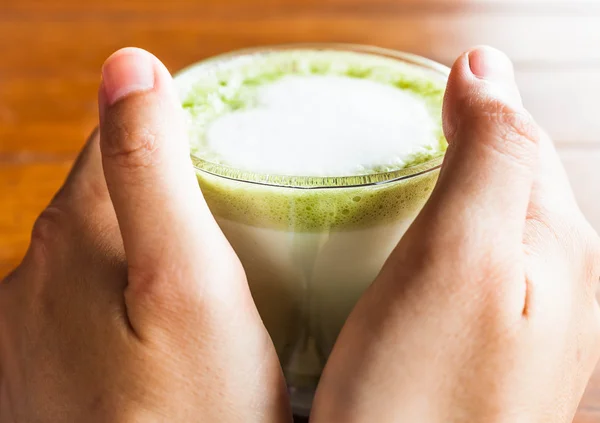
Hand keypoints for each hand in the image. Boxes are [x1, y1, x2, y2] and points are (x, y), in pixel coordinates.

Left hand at [0, 48, 290, 422]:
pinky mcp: (51, 366)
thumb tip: (129, 66)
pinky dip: (130, 292)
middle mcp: (35, 274)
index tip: (226, 143)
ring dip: (149, 241)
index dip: (172, 128)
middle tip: (234, 215)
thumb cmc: (189, 411)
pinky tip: (165, 326)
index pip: (117, 137)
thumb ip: (149, 169)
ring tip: (209, 270)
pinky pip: (93, 299)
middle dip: (165, 188)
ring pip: (102, 247)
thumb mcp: (187, 281)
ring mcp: (35, 325)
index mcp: (73, 236)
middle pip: (108, 193)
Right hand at [311, 46, 599, 422]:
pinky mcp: (474, 340)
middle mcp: (551, 280)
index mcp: (557, 249)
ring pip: (480, 218)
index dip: (464, 105)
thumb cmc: (422, 399)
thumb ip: (488, 158)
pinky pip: (461, 261)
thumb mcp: (462, 261)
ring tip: (389, 181)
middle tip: (388, 136)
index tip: (403, 94)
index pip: (516, 138)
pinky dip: (429, 235)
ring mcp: (514, 314)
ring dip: (439, 189)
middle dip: (453, 145)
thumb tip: (484, 66)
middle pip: (501, 177)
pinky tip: (400, 247)